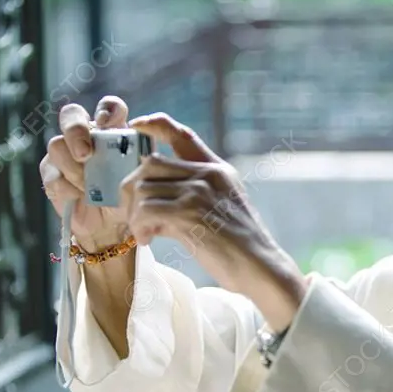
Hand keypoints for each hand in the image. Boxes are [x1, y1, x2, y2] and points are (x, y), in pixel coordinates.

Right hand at [40, 96, 131, 250]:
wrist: (112, 225)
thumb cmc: (128, 195)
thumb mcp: (140, 176)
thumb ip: (141, 154)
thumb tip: (138, 137)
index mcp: (111, 131)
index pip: (108, 107)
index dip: (107, 109)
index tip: (109, 123)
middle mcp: (85, 136)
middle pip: (71, 115)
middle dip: (76, 131)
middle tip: (86, 154)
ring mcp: (64, 153)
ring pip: (57, 145)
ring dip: (74, 168)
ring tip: (89, 186)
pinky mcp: (52, 175)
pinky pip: (53, 175)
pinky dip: (68, 188)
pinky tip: (81, 197)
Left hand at [120, 112, 307, 328]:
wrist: (260, 267)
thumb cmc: (238, 248)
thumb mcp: (217, 213)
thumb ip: (185, 202)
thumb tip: (149, 209)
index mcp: (217, 170)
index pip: (182, 135)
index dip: (155, 124)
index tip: (137, 126)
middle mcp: (208, 174)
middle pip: (150, 163)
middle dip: (132, 190)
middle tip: (134, 217)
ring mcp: (199, 191)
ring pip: (143, 188)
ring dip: (134, 214)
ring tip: (143, 234)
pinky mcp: (189, 212)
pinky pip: (146, 210)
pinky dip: (139, 227)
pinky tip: (147, 241)